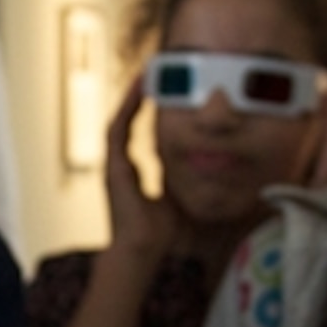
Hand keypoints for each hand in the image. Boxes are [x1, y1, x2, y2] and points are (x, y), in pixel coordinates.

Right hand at [97, 84, 192, 263]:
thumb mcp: (180, 198)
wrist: (143, 252)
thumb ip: (188, 182)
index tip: (160, 92)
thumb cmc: (161, 234)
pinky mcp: (113, 167)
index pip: (136, 133)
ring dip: (131, 97)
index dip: (146, 111)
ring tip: (144, 75)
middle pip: (125, 121)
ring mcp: (113, 165)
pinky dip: (127, 109)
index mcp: (130, 173)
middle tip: (150, 74)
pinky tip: (139, 91)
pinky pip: (118, 129)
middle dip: (137, 97)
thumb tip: (213, 171)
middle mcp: (118, 165)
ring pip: (119, 120)